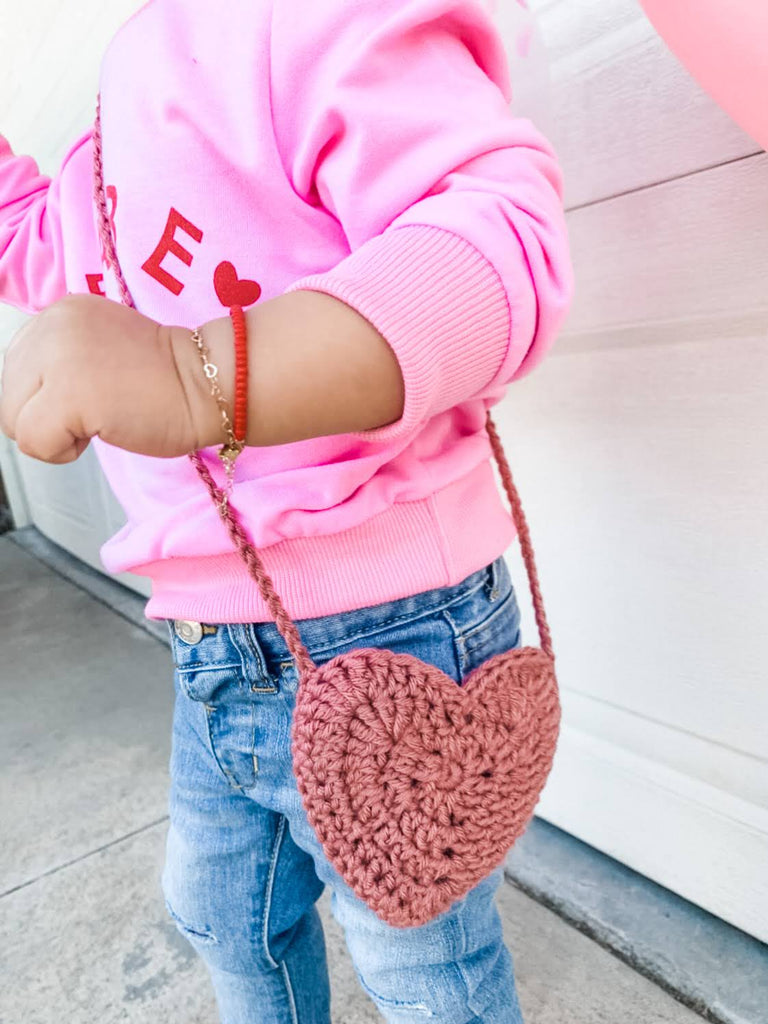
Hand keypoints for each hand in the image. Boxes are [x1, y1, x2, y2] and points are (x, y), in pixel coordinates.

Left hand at [0, 294, 205, 462]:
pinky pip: (33, 442)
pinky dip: (62, 452)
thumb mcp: (100, 350)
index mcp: (61, 312)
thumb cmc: (169, 381)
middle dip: (46, 418)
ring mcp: (58, 358)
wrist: (211, 385)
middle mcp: (52, 326)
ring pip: (14, 420)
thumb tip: (28, 402)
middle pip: (9, 396)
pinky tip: (101, 432)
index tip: (96, 394)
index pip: (18, 370)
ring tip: (100, 419)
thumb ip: (62, 360)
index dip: (50, 397)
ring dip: (53, 434)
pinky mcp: (68, 394)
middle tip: (98, 411)